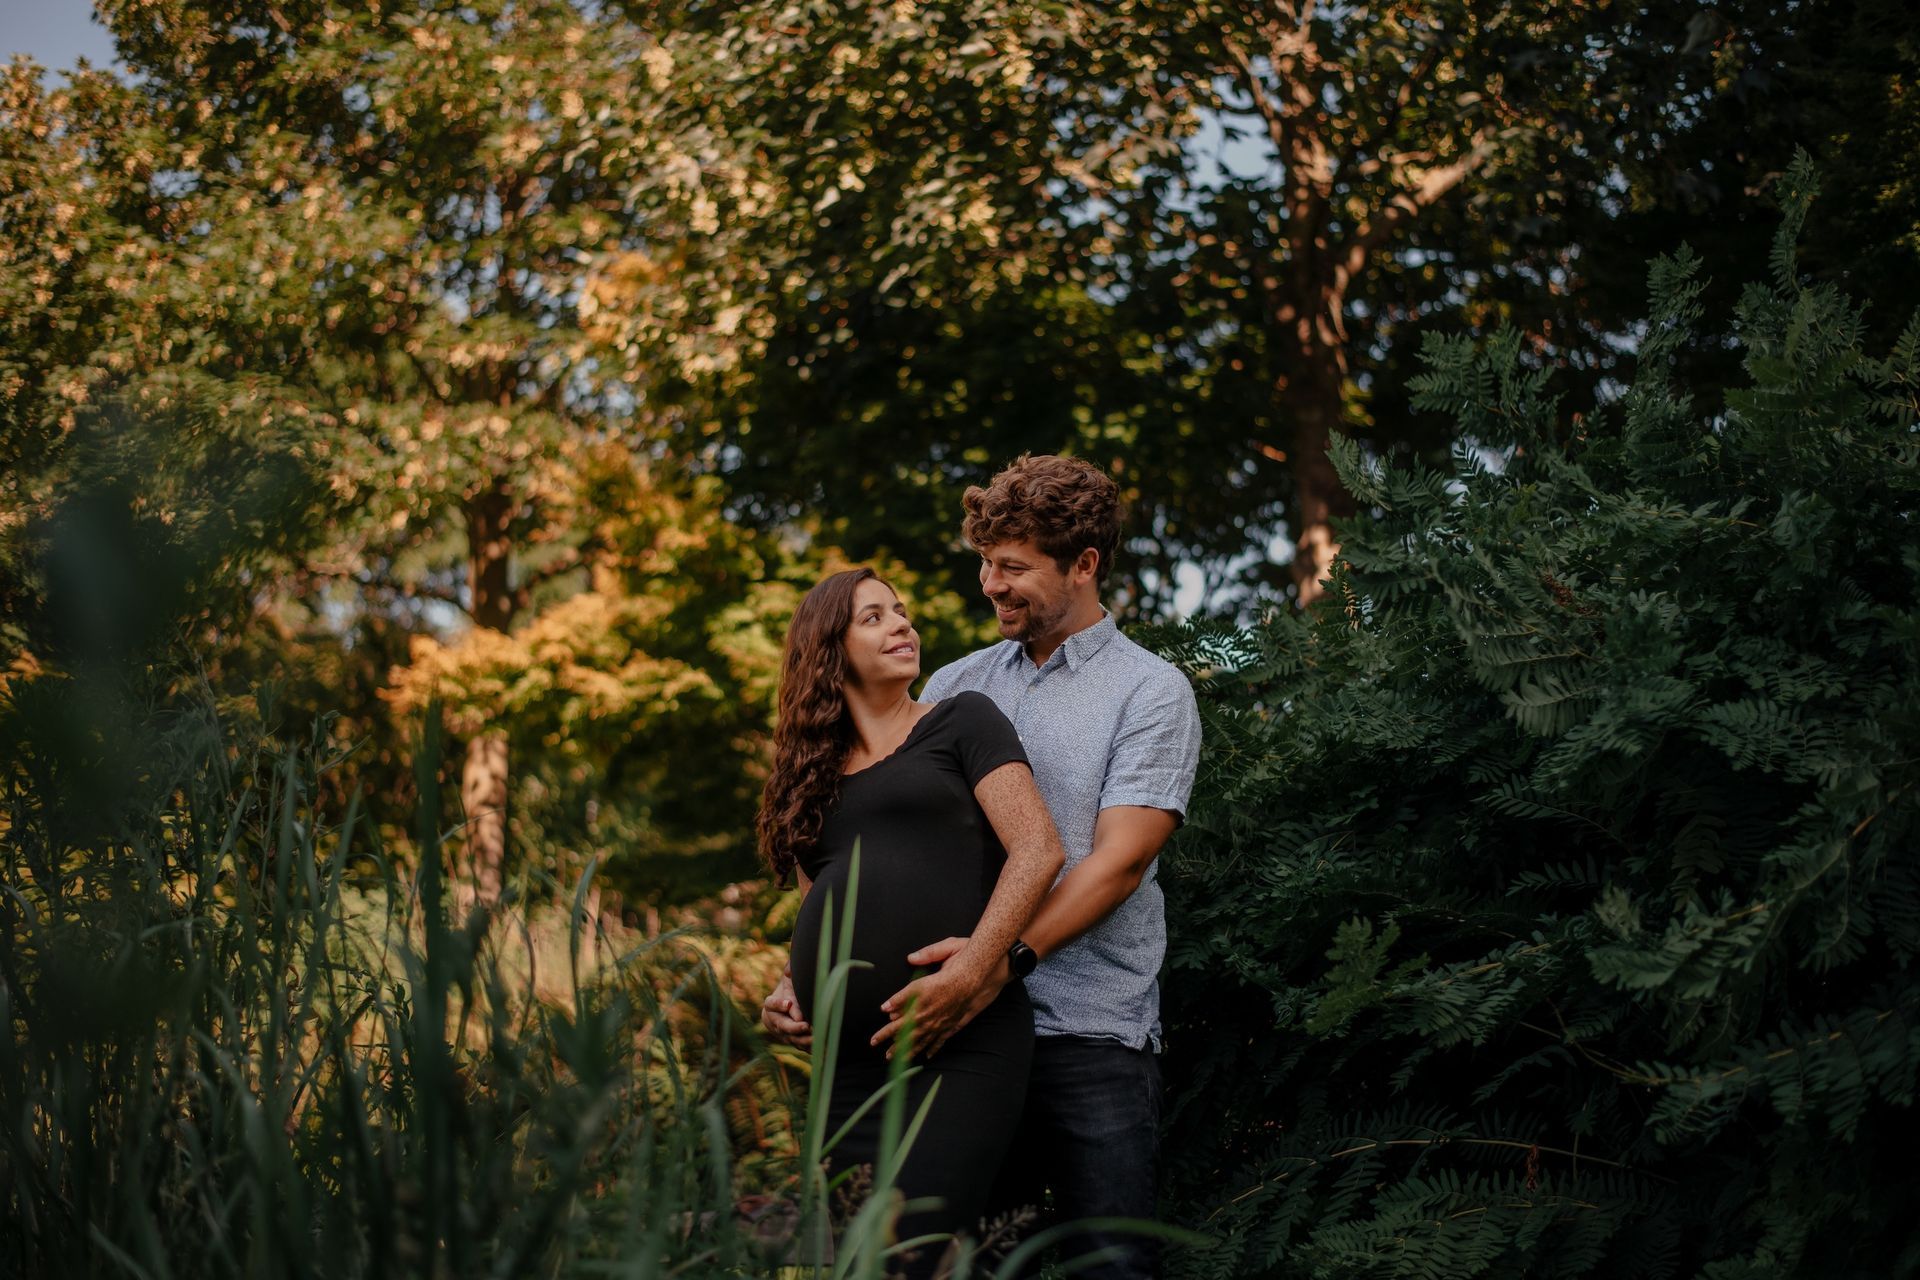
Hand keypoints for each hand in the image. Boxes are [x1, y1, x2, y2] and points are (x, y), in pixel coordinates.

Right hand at [761, 971, 811, 1048]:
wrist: (786, 1009)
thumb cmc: (790, 990)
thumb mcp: (789, 980)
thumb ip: (790, 973)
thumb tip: (790, 968)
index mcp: (771, 1005)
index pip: (771, 1004)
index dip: (779, 1004)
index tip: (789, 1003)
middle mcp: (776, 1022)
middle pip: (782, 1026)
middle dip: (794, 1027)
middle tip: (805, 1025)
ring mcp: (784, 1034)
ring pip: (792, 1039)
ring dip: (804, 1040)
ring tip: (816, 1037)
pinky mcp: (794, 1042)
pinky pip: (802, 1047)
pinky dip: (811, 1048)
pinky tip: (823, 1047)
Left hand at [872, 936, 1010, 1060]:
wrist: (991, 971)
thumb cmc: (969, 958)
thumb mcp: (948, 947)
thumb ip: (928, 954)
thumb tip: (911, 959)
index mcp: (928, 988)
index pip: (903, 1000)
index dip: (892, 1006)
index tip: (883, 1010)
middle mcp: (933, 1007)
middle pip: (907, 1025)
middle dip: (889, 1036)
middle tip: (874, 1043)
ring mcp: (944, 1018)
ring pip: (921, 1036)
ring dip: (906, 1047)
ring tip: (892, 1056)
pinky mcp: (955, 1022)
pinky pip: (941, 1038)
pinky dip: (931, 1047)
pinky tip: (925, 1056)